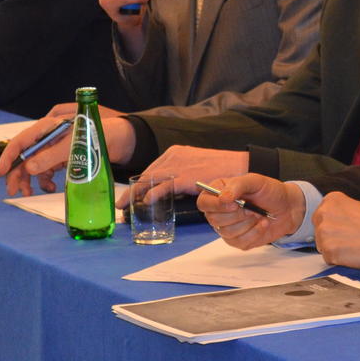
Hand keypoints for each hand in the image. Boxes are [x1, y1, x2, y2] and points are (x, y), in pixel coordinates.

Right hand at [0, 104, 129, 194]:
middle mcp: (49, 137)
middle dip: (17, 174)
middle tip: (14, 192)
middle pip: (25, 156)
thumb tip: (29, 168)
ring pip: (34, 165)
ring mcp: (56, 148)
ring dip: (30, 180)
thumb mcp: (74, 145)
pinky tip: (50, 188)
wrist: (123, 138)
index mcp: (48, 127)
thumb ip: (51, 156)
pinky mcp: (63, 157)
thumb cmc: (99, 134)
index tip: (0, 173)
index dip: (8, 157)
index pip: (20, 141)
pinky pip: (48, 170)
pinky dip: (45, 180)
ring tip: (30, 193)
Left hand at [132, 146, 249, 198]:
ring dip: (135, 195)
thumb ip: (181, 174)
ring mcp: (179, 166)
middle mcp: (173, 157)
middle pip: (146, 175)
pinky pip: (164, 187)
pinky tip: (144, 202)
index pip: (150, 169)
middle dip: (131, 190)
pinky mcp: (186, 177)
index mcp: (175, 152)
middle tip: (121, 204)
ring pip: (150, 181)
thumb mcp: (196, 166)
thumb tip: (170, 189)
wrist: (239, 166)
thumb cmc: (220, 168)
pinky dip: (152, 195)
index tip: (129, 194)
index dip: (138, 183)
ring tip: (125, 208)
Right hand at [196, 173, 305, 248]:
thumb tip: (223, 198)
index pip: (203, 202)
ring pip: (226, 232)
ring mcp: (228, 227)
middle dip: (237, 214)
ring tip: (259, 214)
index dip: (215, 205)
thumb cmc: (270, 191)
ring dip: (248, 223)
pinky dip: (255, 232)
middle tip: (252, 208)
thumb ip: (238, 185)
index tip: (234, 204)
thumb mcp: (255, 181)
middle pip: (213, 219)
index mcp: (219, 192)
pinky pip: (239, 242)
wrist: (288, 207)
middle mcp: (220, 210)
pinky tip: (263, 223)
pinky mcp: (238, 240)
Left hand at [313, 193, 359, 268]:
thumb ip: (337, 211)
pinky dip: (338, 260)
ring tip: (352, 246)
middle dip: (330, 237)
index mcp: (330, 200)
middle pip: (318, 231)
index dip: (333, 225)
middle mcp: (323, 214)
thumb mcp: (354, 206)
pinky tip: (351, 254)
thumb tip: (327, 223)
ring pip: (322, 245)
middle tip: (349, 238)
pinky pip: (327, 258)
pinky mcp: (328, 251)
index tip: (346, 227)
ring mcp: (324, 233)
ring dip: (334, 248)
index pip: (320, 216)